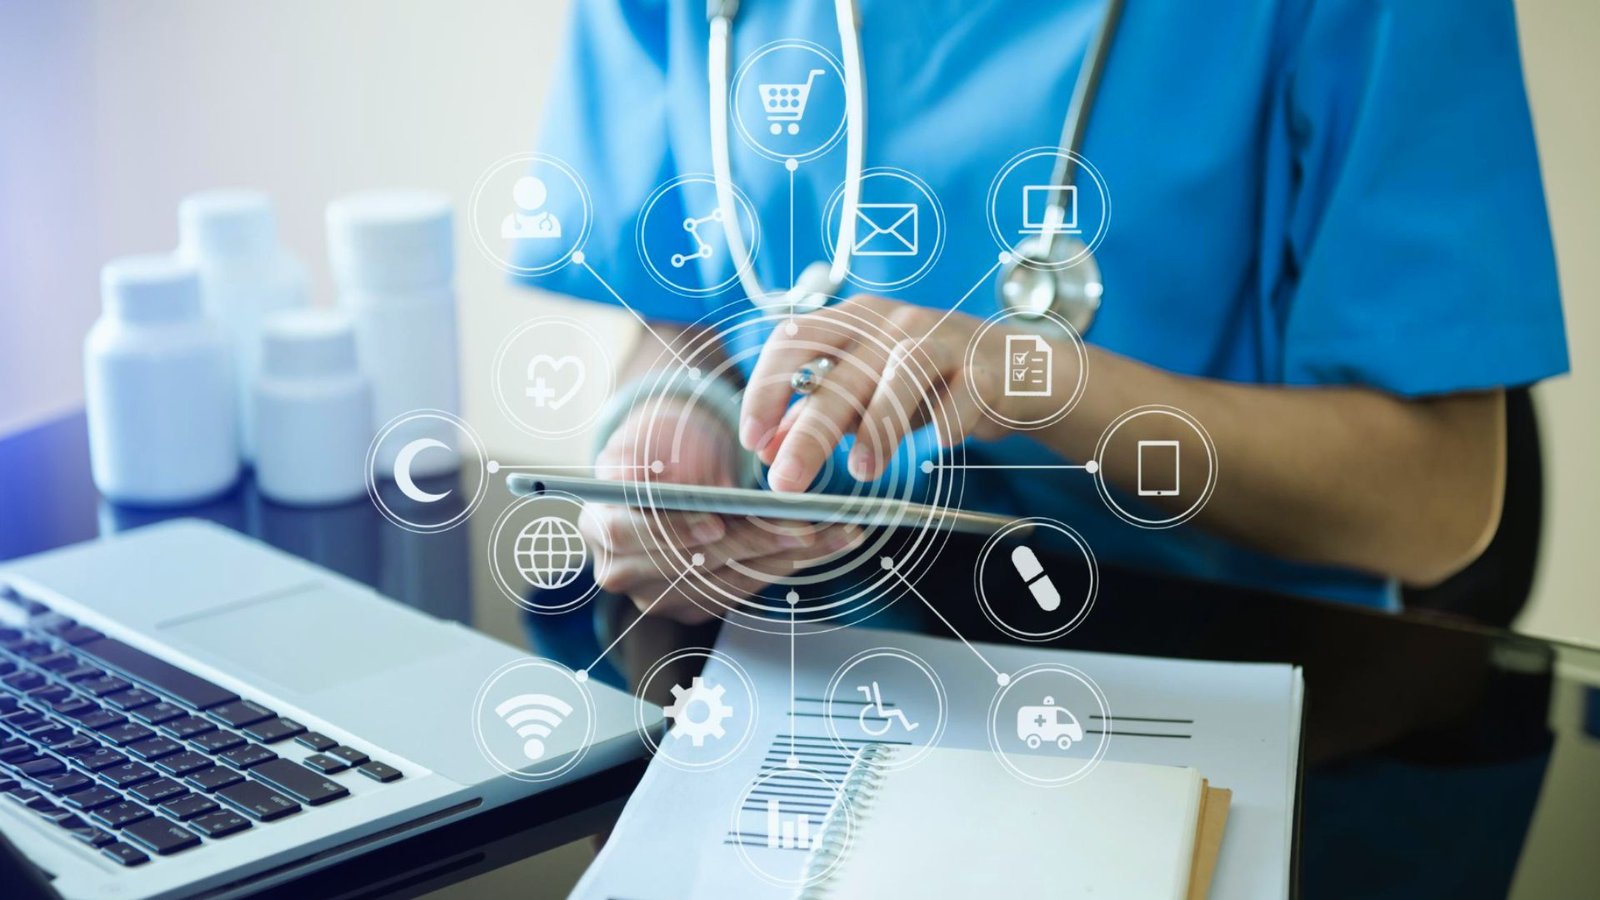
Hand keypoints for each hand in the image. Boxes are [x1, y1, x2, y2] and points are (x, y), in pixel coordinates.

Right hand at [580, 396, 857, 623]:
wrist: (670, 465)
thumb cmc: (662, 442)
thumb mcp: (651, 433)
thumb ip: (648, 454)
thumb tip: (658, 476)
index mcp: (600, 523)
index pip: (630, 534)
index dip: (674, 530)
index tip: (716, 522)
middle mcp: (620, 570)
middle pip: (688, 565)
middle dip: (752, 543)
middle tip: (803, 525)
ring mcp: (656, 596)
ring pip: (725, 582)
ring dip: (785, 558)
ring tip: (835, 534)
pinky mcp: (692, 607)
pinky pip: (740, 591)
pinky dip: (783, 567)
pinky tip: (823, 546)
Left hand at [739, 295, 1046, 491]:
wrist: (1011, 370)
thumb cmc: (926, 380)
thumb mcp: (865, 393)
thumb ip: (815, 415)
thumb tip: (766, 449)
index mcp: (853, 320)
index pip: (794, 340)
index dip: (766, 388)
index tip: (753, 438)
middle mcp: (892, 322)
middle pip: (841, 373)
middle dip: (808, 432)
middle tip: (787, 482)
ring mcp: (941, 338)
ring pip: (900, 373)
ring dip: (878, 426)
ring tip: (862, 472)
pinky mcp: (984, 365)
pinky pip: (963, 392)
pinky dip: (948, 420)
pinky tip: (940, 443)